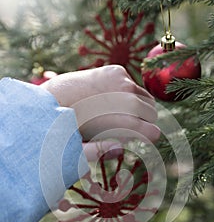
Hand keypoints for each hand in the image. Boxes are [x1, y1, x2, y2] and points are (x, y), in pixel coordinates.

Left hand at [41, 65, 159, 142]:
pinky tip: (111, 97)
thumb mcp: (83, 146)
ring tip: (120, 113)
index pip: (152, 131)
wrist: (53, 97)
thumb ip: (102, 151)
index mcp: (122, 121)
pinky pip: (134, 85)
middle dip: (145, 121)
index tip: (144, 139)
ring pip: (145, 97)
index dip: (150, 137)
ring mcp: (123, 81)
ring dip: (139, 106)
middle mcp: (126, 98)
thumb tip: (121, 149)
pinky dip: (129, 93)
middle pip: (152, 112)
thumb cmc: (68, 126)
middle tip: (130, 126)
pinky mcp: (117, 70)